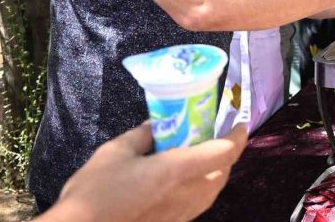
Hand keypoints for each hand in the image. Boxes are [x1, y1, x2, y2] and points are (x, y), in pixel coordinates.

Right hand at [43, 123, 247, 221]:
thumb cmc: (94, 193)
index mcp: (177, 172)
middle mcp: (187, 195)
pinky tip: (184, 179)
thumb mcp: (115, 152)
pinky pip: (198, 204)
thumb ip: (141, 135)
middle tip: (217, 136)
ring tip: (203, 155)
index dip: (238, 136)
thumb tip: (155, 124)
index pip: (223, 153)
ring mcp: (181, 214)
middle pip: (224, 174)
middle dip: (228, 154)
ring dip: (216, 172)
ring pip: (213, 192)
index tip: (240, 123)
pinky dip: (201, 187)